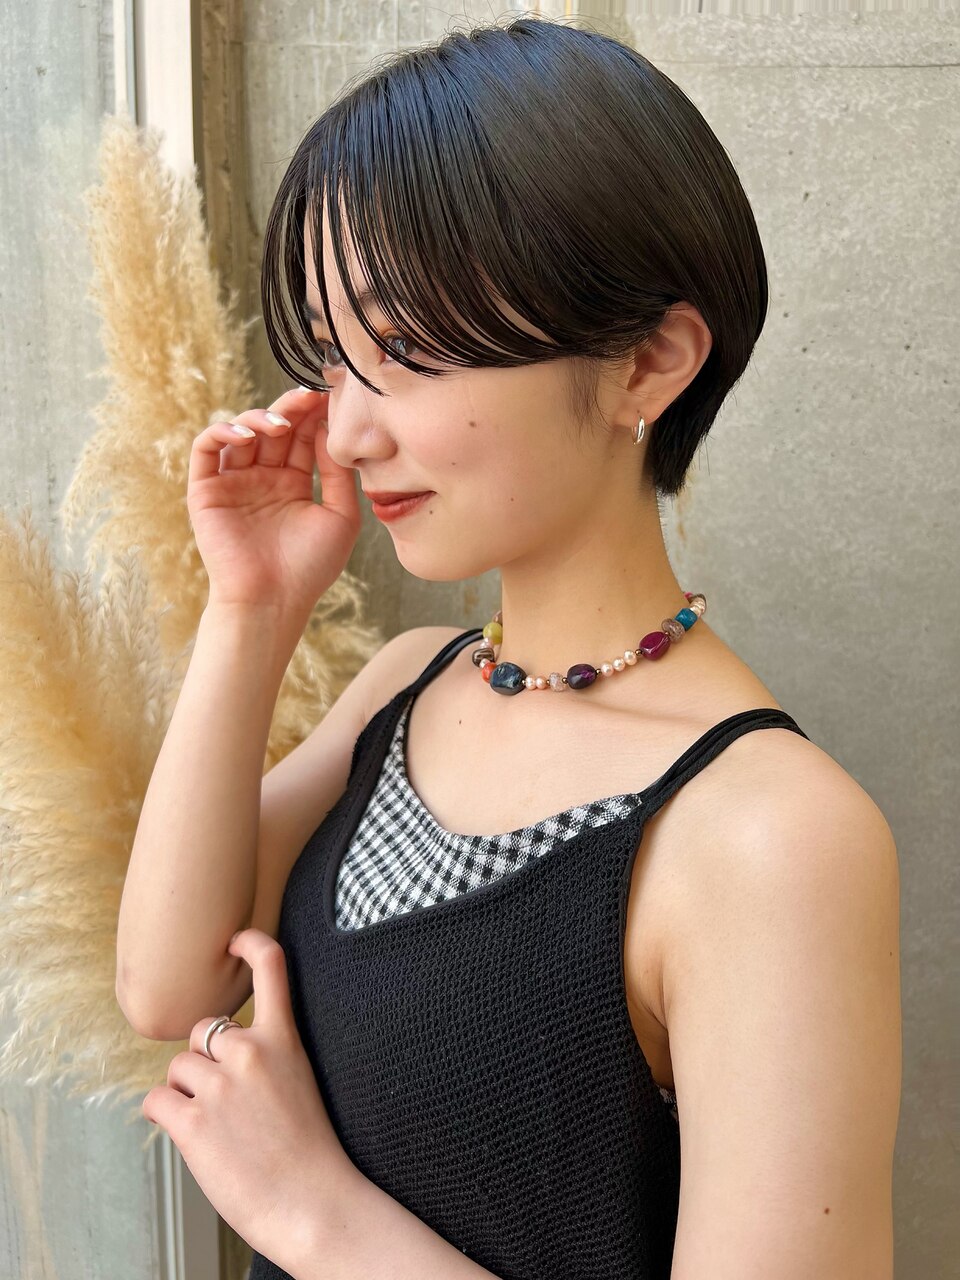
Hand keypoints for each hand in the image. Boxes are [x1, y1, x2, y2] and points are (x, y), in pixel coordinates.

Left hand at [141, 928, 351, 1268]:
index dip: (250, 943)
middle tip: (229, 1102)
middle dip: (205, 1059)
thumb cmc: (307, 1151)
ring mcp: (220, 1086)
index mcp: (284, 1038)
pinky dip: (165, 1116)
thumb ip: (264, 1055)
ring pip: (178, 1069)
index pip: (270, 967)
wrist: (312, 1203)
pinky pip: (156, 1100)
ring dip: (186, 1093)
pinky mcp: (193, 1122)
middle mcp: (251, 1052)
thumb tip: (214, 1045)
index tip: (235, 941)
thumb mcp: (298, 1080)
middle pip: (202, 1031)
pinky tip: (191, 1137)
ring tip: (218, 1128)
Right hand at [187, 385, 361, 619]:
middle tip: (309, 395)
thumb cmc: (310, 567)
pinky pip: (206, 448)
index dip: (313, 415)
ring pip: (241, 432)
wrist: (273, 601)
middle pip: (273, 429)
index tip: (331, 397)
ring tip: (281, 423)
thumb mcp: (341, 516)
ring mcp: (233, 483)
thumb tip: (331, 429)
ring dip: (260, 417)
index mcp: (293, 484)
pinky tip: (248, 434)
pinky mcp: (206, 490)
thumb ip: (339, 474)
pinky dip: (222, 431)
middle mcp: (262, 479)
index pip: (301, 437)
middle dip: (290, 408)